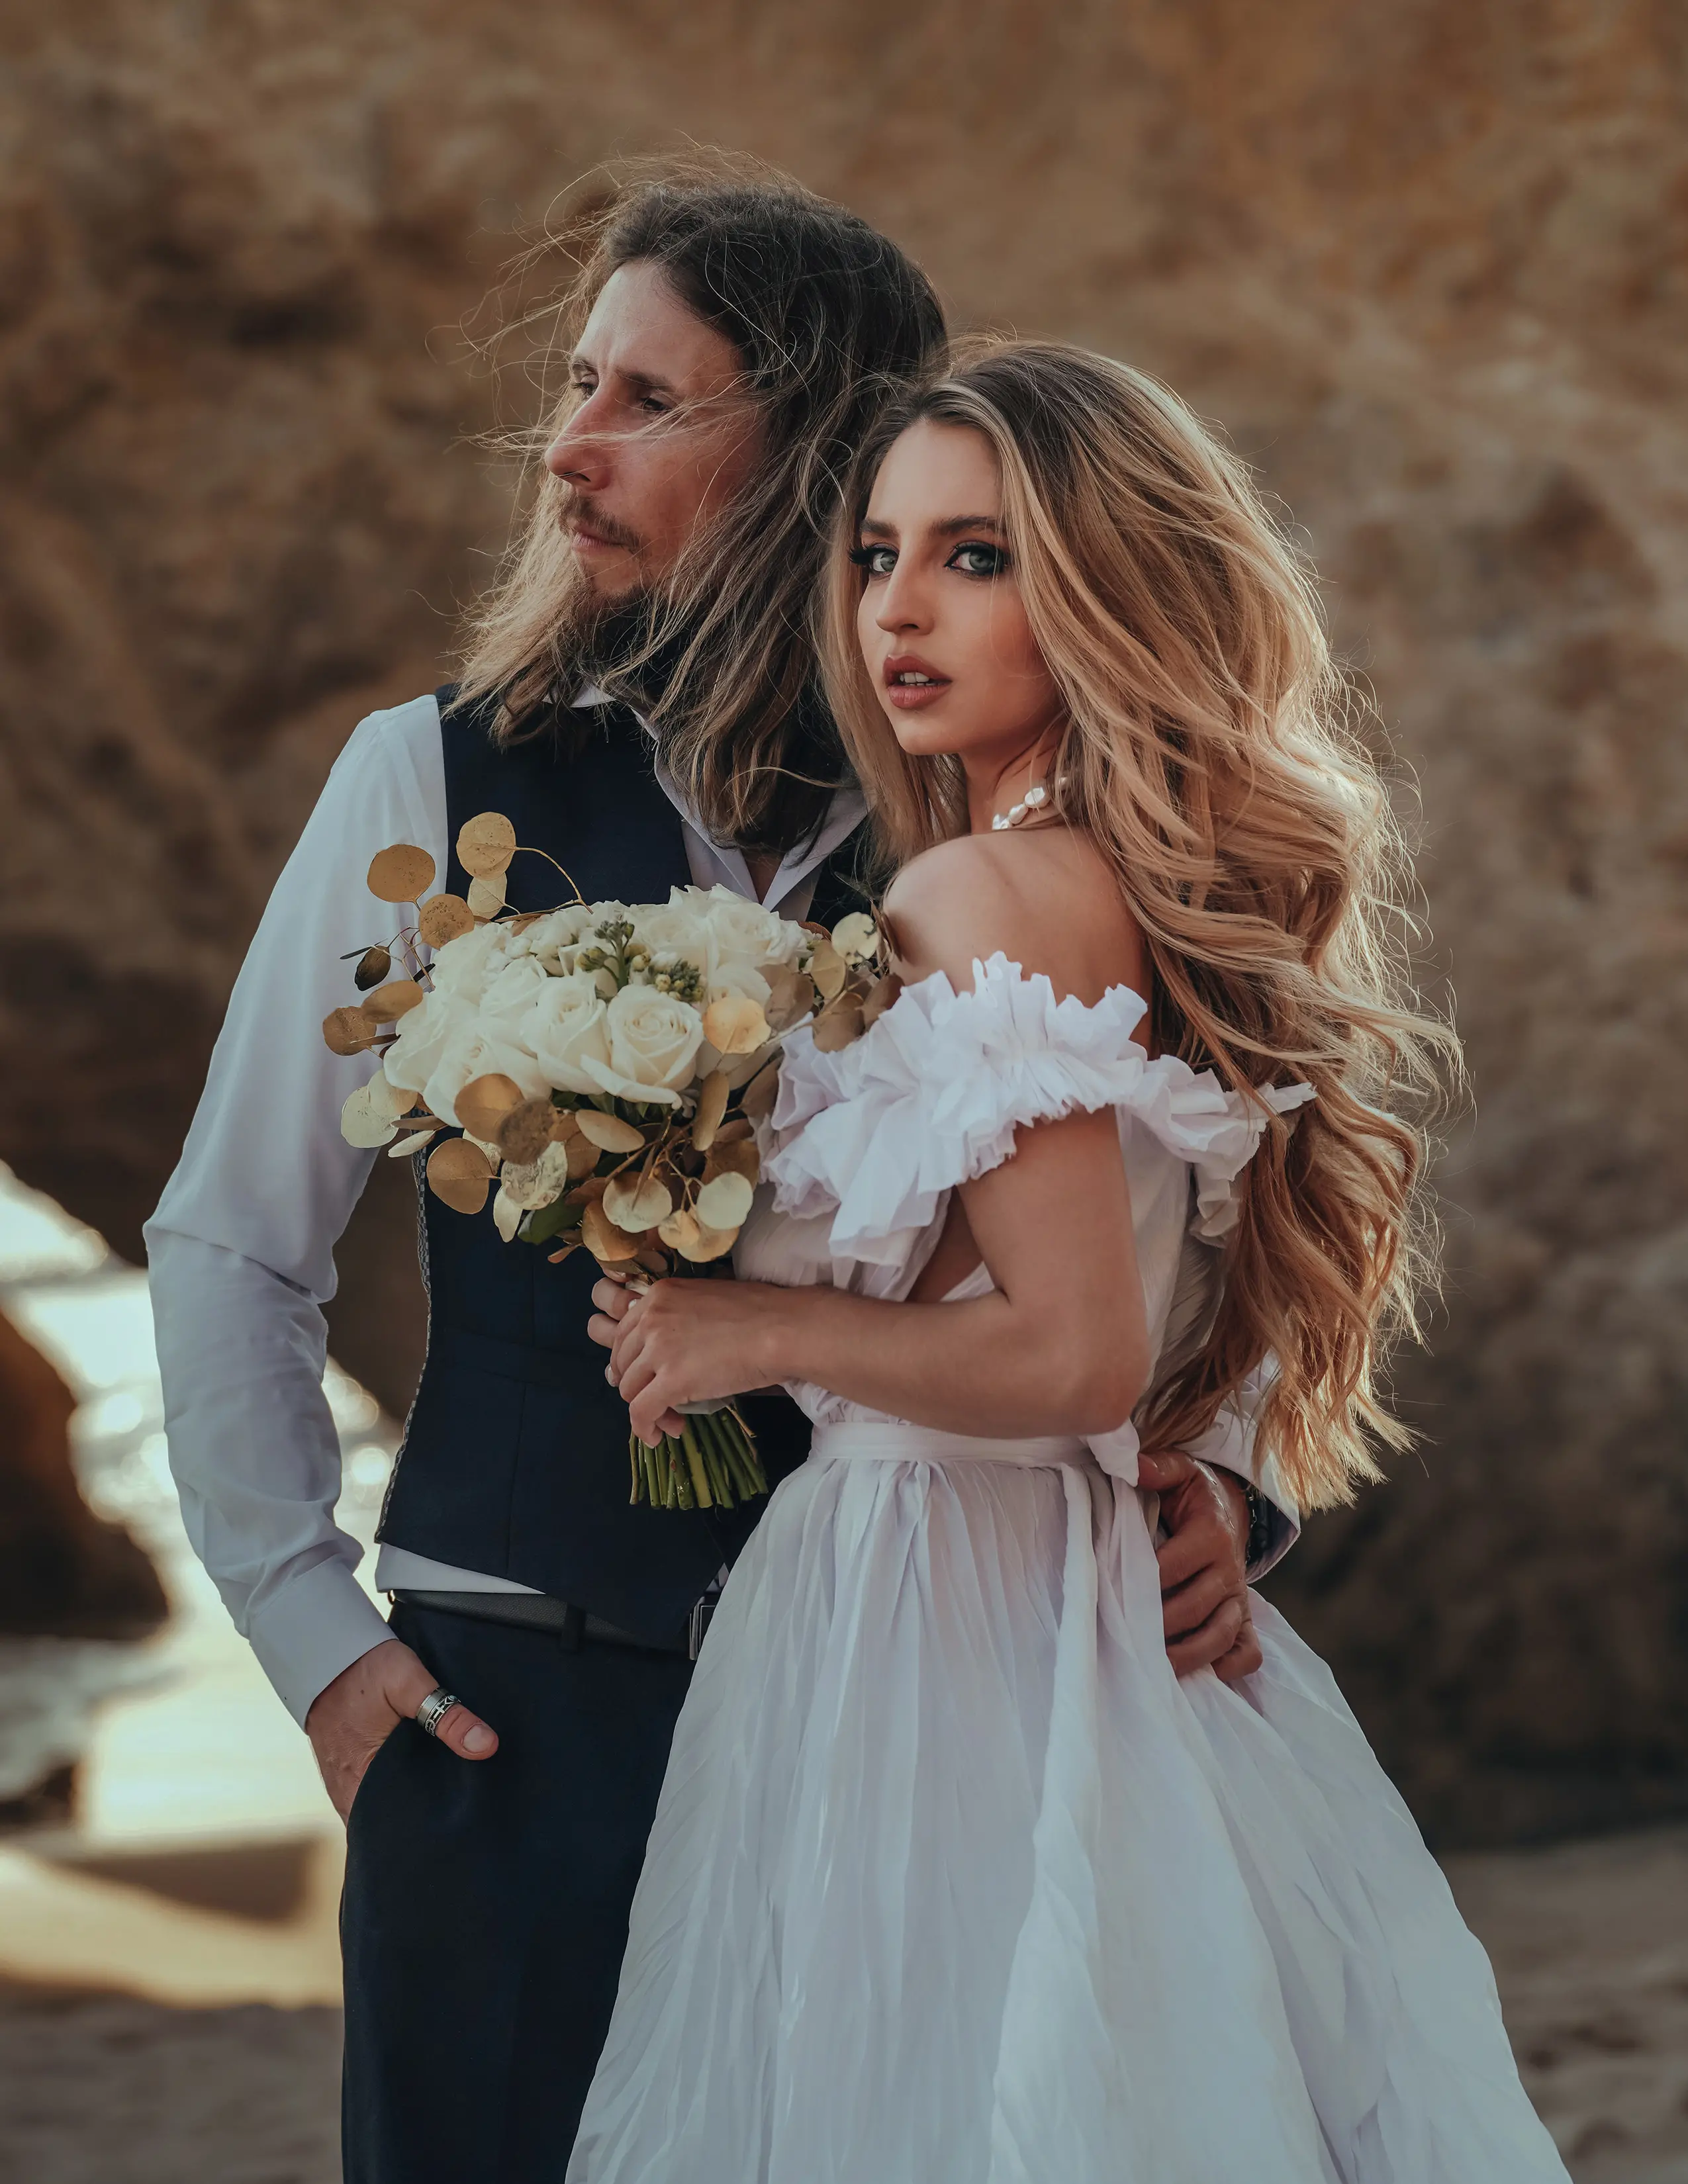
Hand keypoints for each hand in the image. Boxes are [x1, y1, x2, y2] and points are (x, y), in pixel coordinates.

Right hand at [305, 1637, 498, 1821]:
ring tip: (447, 1802)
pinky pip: (374, 1794)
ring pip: (382, 1809)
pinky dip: (396, 1792)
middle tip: (461, 1815)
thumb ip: (448, 1717)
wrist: (326, 1652)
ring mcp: (343, 1784)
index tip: (458, 1827)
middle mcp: (347, 1792)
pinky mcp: (346, 1772)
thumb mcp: (410, 1682)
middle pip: (390, 1822)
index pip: (395, 1828)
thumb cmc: (364, 1668)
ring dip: (409, 1806)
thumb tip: (485, 1746)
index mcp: (359, 1781)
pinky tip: (422, 1782)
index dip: (426, 1830)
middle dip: (423, 1821)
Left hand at [589, 1275, 783, 1446]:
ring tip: (671, 1420)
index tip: (647, 1377)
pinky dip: (644, 1428)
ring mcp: (658, 1349)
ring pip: (629, 1389)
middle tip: (660, 1401)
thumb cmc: (759, 1312)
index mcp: (658, 1295)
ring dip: (646, 1410)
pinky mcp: (671, 1380)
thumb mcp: (706, 1298)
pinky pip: (640, 1412)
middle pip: (622, 1363)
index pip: (625, 1334)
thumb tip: (674, 1346)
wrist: (781, 1329)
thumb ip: (680, 1315)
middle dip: (637, 1386)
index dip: (633, 1362)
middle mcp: (650, 1318)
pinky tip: (657, 1436)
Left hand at [1137, 1451, 1262, 1683]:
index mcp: (1211, 1533)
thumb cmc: (1194, 1495)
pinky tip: (1203, 1676)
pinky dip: (1229, 1667)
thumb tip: (1131, 1466)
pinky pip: (1248, 1652)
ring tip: (1155, 1669)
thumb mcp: (1181, 1472)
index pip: (1174, 1565)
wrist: (1230, 1511)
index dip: (1144, 1582)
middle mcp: (1228, 1569)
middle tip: (1125, 1638)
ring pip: (1221, 1635)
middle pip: (1195, 1607)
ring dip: (1189, 1655)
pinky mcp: (1244, 1618)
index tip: (1113, 1593)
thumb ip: (1158, 1468)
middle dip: (1160, 1625)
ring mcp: (1238, 1598)